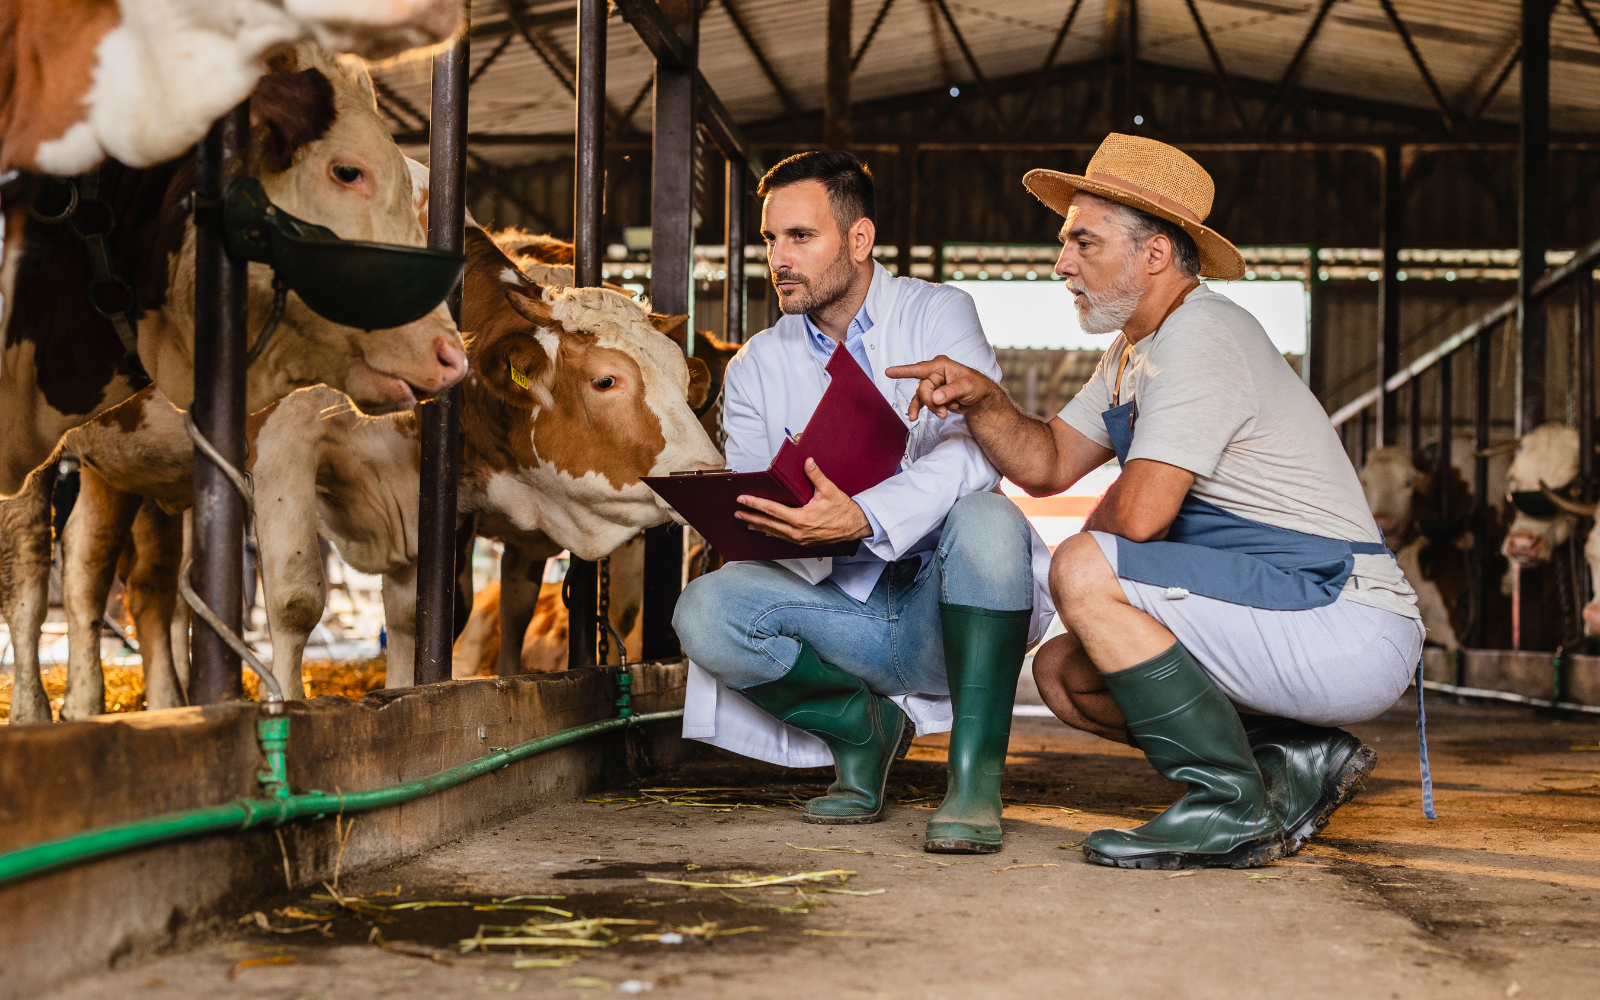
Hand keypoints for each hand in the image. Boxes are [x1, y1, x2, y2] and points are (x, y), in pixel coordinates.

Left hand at [735, 458, 871, 545]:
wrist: (856, 527)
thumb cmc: (843, 509)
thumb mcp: (830, 490)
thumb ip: (816, 476)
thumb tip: (807, 461)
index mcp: (801, 518)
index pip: (772, 510)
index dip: (755, 504)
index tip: (742, 500)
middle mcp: (798, 531)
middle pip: (768, 523)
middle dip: (751, 517)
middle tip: (737, 512)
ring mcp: (800, 539)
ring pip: (774, 533)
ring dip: (759, 526)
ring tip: (747, 522)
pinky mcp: (804, 542)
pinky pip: (783, 538)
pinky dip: (771, 533)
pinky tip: (765, 531)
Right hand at [883, 355, 999, 420]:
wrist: (980, 398)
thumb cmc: (976, 386)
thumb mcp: (967, 387)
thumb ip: (950, 391)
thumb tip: (936, 397)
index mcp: (941, 366)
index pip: (919, 369)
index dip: (903, 371)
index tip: (888, 372)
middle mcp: (934, 373)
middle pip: (922, 389)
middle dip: (931, 402)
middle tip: (943, 410)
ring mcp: (932, 385)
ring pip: (922, 398)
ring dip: (930, 408)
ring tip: (942, 414)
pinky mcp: (932, 395)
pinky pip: (921, 403)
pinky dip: (923, 410)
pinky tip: (915, 417)